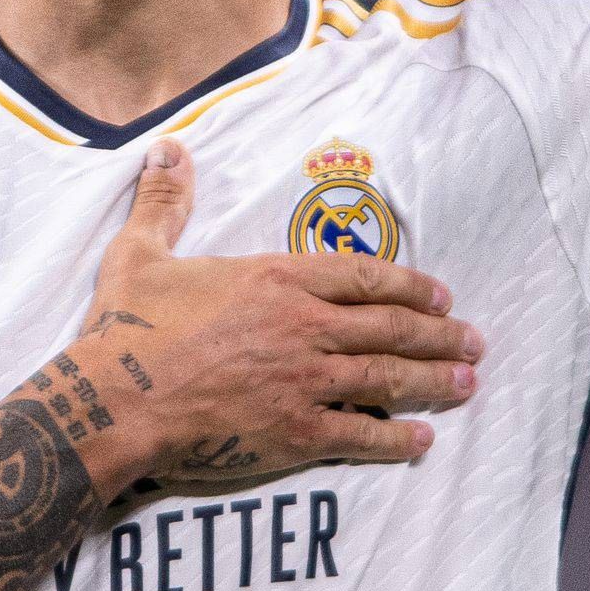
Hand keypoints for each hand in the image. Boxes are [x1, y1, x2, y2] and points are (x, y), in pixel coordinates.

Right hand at [53, 139, 483, 496]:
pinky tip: (422, 441)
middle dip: (440, 335)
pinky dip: (397, 438)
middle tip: (474, 342)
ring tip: (466, 385)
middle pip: (391, 326)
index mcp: (276, 279)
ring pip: (389, 378)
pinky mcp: (296, 432)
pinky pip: (363, 435)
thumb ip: (165, 201)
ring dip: (434, 381)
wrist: (115, 399)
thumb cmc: (128, 327)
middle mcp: (304, 326)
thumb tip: (166, 149)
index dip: (411, 286)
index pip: (365, 277)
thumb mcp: (141, 252)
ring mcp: (306, 381)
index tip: (441, 296)